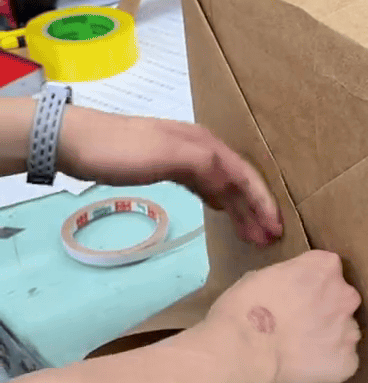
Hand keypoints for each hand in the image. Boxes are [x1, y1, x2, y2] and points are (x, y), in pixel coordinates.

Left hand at [58, 107, 282, 246]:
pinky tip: (220, 211)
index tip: (277, 230)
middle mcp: (199, 147)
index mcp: (204, 144)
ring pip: (222, 184)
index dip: (263, 201)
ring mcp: (181, 157)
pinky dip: (218, 200)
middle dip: (256, 209)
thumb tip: (235, 181)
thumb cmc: (118, 149)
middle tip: (269, 240)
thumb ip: (203, 164)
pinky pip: (204, 185)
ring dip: (239, 208)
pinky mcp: (165, 167)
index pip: (244, 175)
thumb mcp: (165, 155)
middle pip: (237, 181)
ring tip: (252, 234)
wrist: (74, 141)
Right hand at [207, 251, 361, 382]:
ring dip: (328, 341)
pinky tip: (302, 372)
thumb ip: (287, 280)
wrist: (242, 352)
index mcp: (324, 267)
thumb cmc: (242, 311)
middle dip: (324, 312)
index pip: (326, 270)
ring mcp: (349, 331)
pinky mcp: (347, 363)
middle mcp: (345, 295)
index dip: (309, 286)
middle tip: (296, 328)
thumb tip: (287, 292)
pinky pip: (341, 364)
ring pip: (344, 334)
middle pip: (341, 301)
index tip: (293, 298)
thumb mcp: (261, 277)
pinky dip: (326, 369)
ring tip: (297, 355)